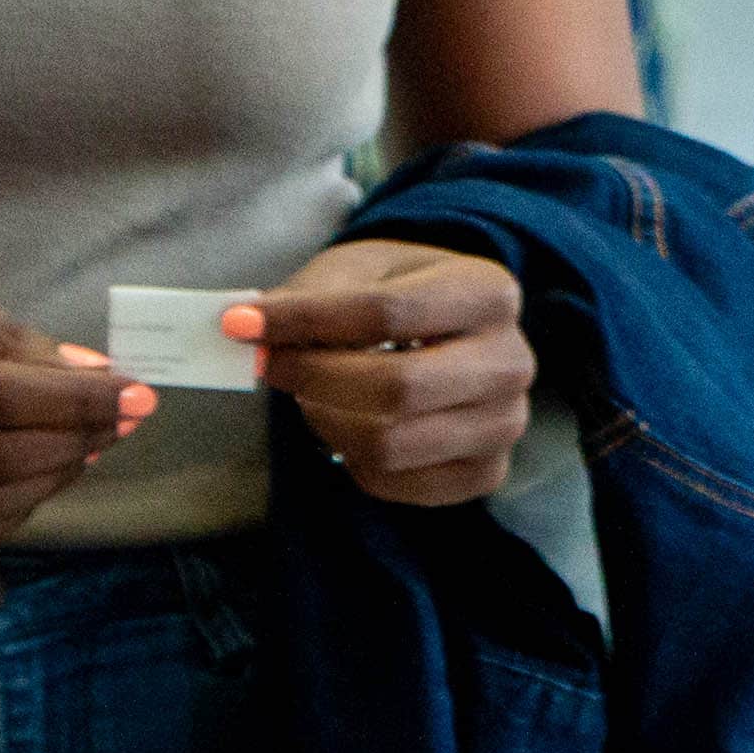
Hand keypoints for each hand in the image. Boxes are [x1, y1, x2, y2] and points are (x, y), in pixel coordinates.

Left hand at [235, 241, 535, 504]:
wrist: (445, 332)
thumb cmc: (394, 294)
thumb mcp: (356, 271)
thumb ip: (307, 298)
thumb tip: (244, 330)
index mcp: (489, 292)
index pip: (387, 312)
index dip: (306, 321)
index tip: (241, 323)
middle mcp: (512, 360)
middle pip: (396, 387)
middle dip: (314, 379)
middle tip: (273, 366)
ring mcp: (506, 423)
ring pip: (389, 443)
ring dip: (327, 421)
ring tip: (315, 394)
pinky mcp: (485, 472)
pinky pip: (394, 482)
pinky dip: (351, 458)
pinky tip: (351, 424)